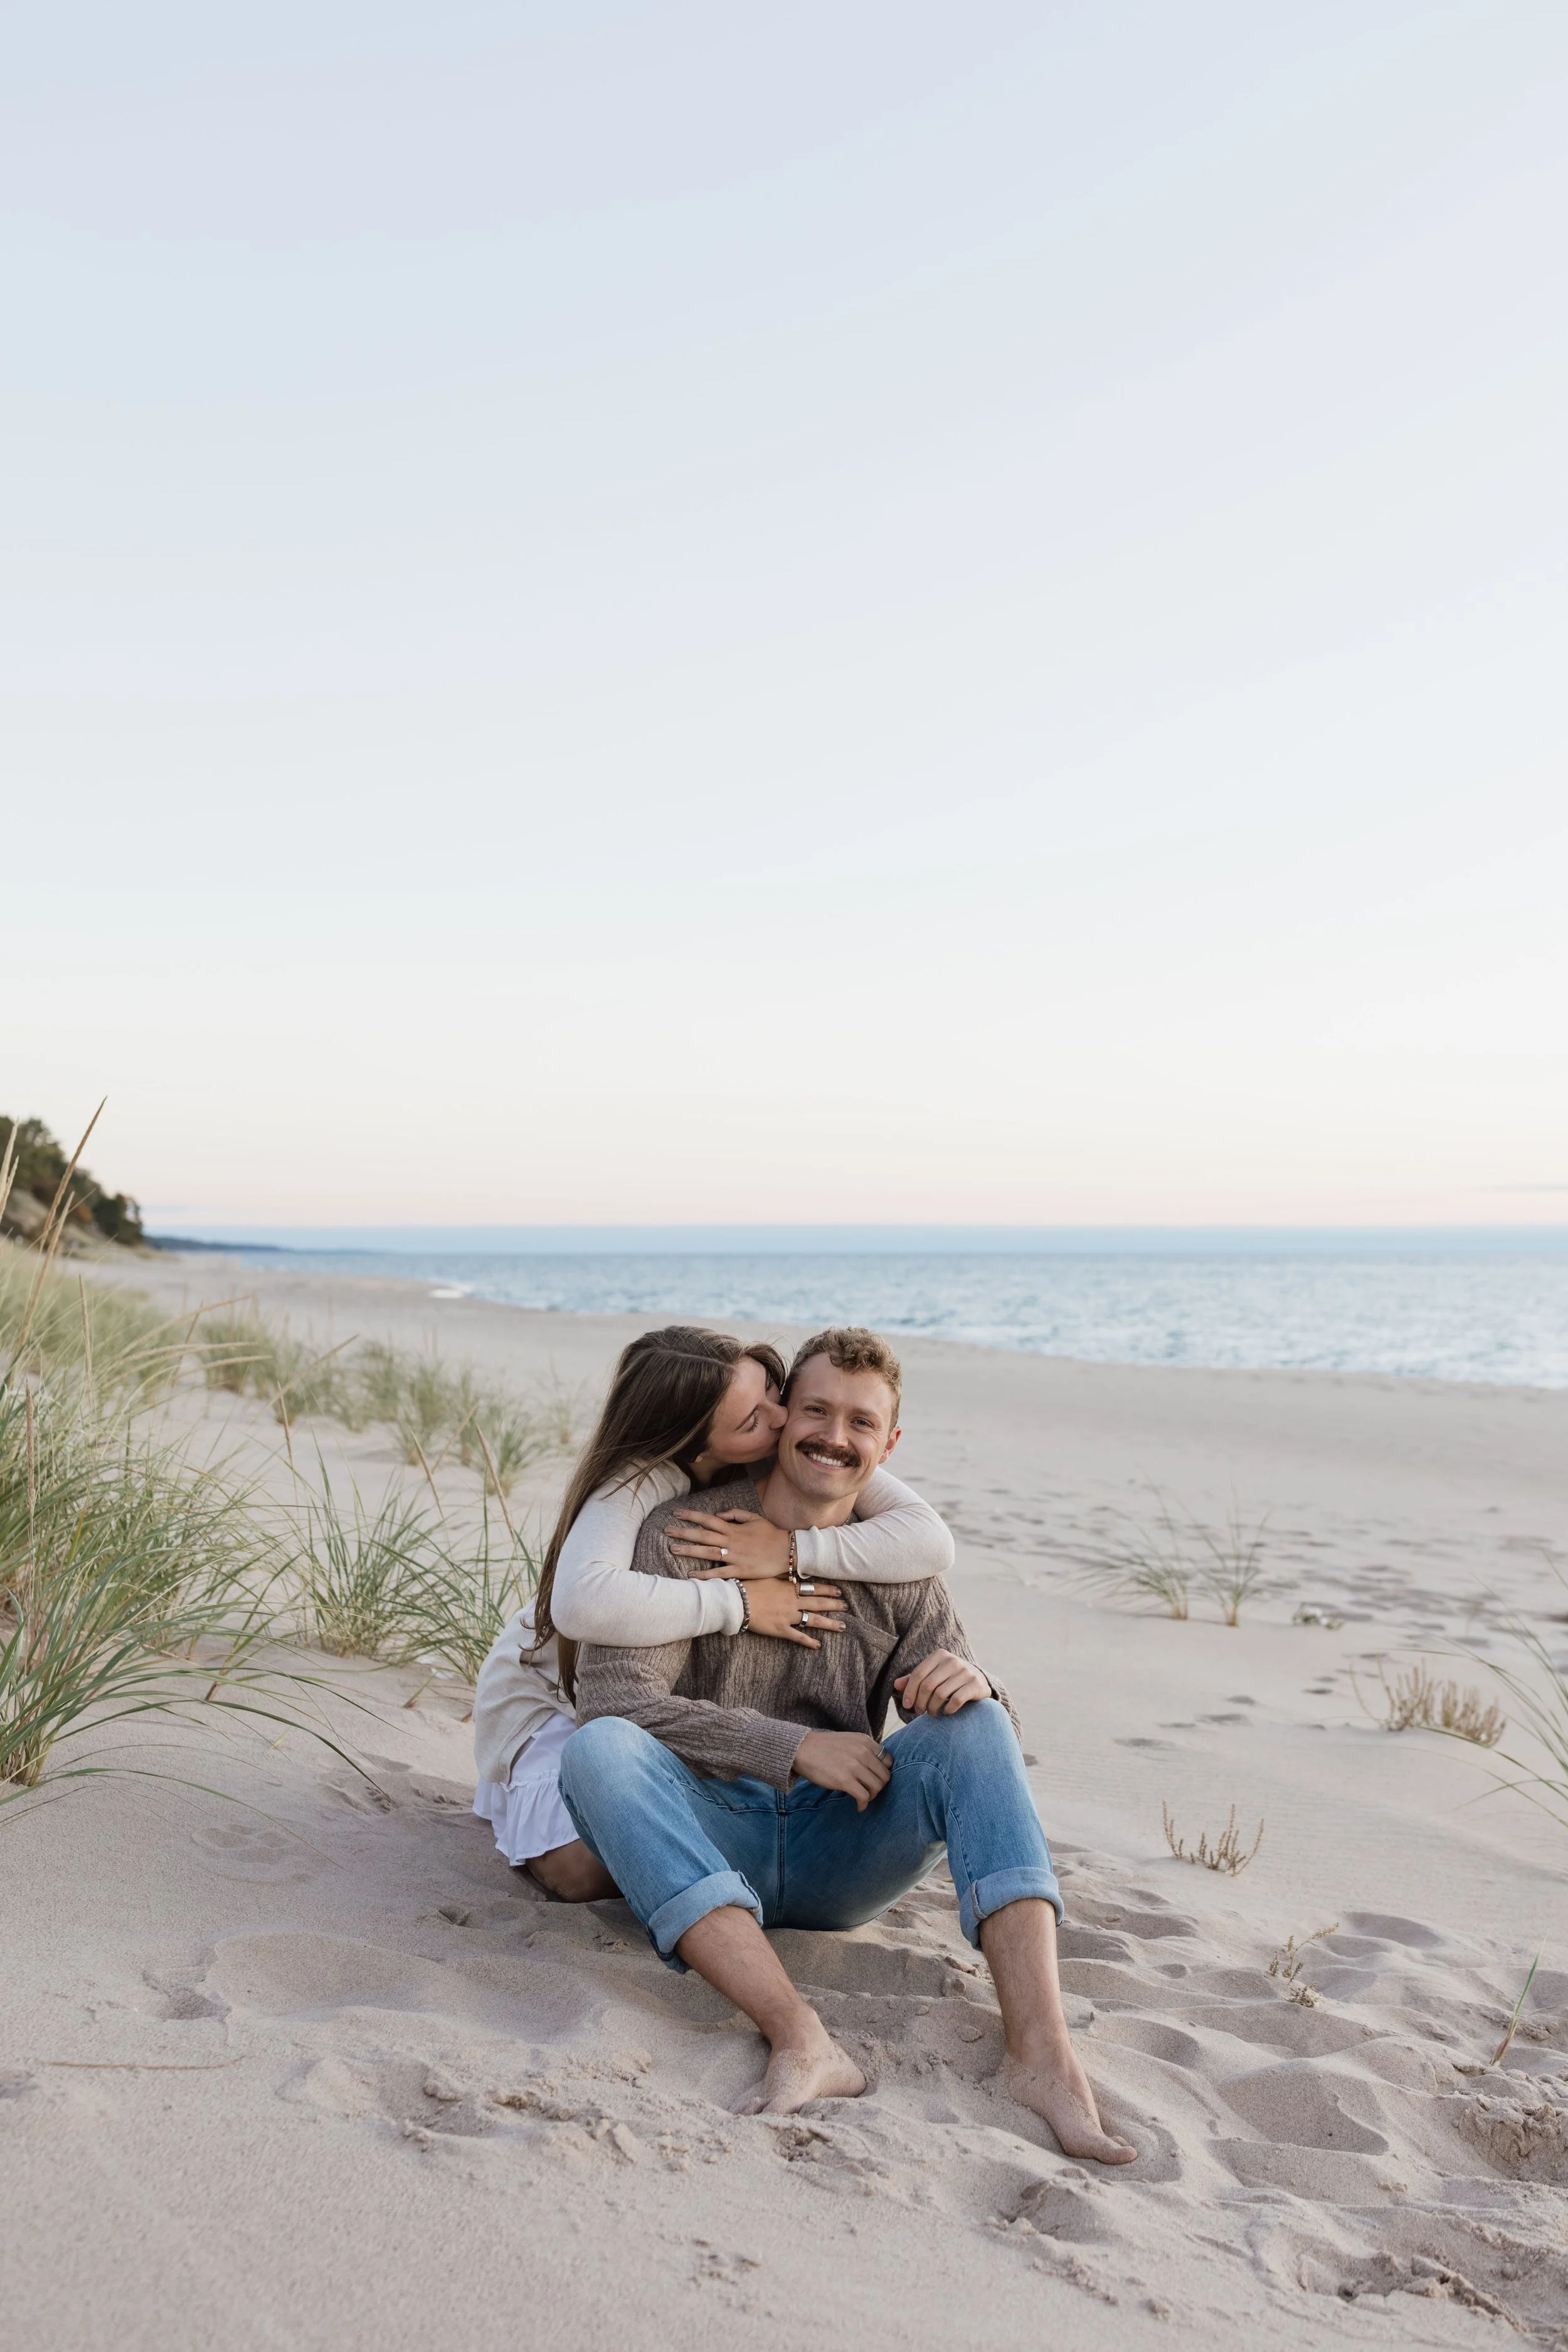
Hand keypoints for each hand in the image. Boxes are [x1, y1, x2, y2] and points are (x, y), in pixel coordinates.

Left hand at [670, 1509, 791, 1577]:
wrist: (788, 1552)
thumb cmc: (770, 1534)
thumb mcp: (754, 1518)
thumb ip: (735, 1514)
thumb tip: (718, 1515)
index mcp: (734, 1528)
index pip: (708, 1520)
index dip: (692, 1516)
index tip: (677, 1513)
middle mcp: (732, 1541)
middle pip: (703, 1535)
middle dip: (684, 1532)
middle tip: (666, 1531)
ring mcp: (735, 1556)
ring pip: (708, 1553)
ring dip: (690, 1551)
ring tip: (673, 1549)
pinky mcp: (740, 1571)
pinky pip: (720, 1573)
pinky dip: (705, 1575)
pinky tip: (691, 1576)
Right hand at [743, 1576, 846, 1646]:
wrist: (738, 1601)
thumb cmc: (750, 1586)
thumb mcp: (768, 1576)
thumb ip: (783, 1577)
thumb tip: (794, 1574)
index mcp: (789, 1588)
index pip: (814, 1588)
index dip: (828, 1590)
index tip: (839, 1592)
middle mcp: (792, 1602)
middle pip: (818, 1603)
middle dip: (834, 1605)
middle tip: (846, 1607)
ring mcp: (788, 1616)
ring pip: (813, 1620)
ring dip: (828, 1623)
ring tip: (842, 1626)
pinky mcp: (780, 1629)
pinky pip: (798, 1636)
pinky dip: (808, 1641)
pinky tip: (818, 1645)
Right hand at [793, 1730, 891, 1810]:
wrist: (801, 1749)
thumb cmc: (823, 1747)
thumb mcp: (848, 1741)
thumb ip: (863, 1750)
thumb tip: (875, 1767)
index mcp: (865, 1741)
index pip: (888, 1761)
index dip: (883, 1772)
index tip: (876, 1779)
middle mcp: (862, 1752)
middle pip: (885, 1776)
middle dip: (879, 1787)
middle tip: (870, 1792)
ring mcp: (854, 1766)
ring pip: (877, 1787)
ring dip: (872, 1796)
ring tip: (863, 1798)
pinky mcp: (845, 1779)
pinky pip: (864, 1796)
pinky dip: (863, 1804)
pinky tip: (858, 1806)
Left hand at [894, 1650, 992, 1717]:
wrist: (979, 1680)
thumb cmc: (949, 1679)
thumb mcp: (932, 1675)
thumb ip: (914, 1679)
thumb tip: (896, 1685)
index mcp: (939, 1655)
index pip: (918, 1674)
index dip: (909, 1692)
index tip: (907, 1705)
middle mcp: (953, 1660)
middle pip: (927, 1685)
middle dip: (920, 1702)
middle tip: (920, 1711)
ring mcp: (966, 1671)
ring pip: (940, 1694)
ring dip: (932, 1708)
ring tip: (932, 1713)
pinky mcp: (975, 1684)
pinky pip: (955, 1700)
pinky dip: (947, 1710)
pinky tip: (946, 1712)